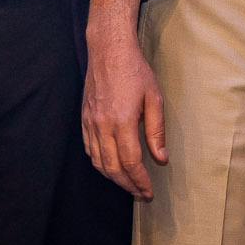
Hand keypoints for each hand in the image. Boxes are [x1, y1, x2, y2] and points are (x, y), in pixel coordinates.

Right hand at [82, 29, 167, 198]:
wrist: (108, 50)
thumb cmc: (135, 71)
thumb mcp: (154, 98)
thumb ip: (156, 130)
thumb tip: (161, 159)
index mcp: (122, 121)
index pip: (131, 162)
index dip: (140, 181)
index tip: (149, 192)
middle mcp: (102, 125)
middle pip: (112, 167)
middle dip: (128, 185)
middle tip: (141, 194)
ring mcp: (90, 123)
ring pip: (98, 162)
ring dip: (113, 178)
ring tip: (128, 184)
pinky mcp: (84, 119)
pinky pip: (89, 150)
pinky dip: (100, 164)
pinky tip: (111, 166)